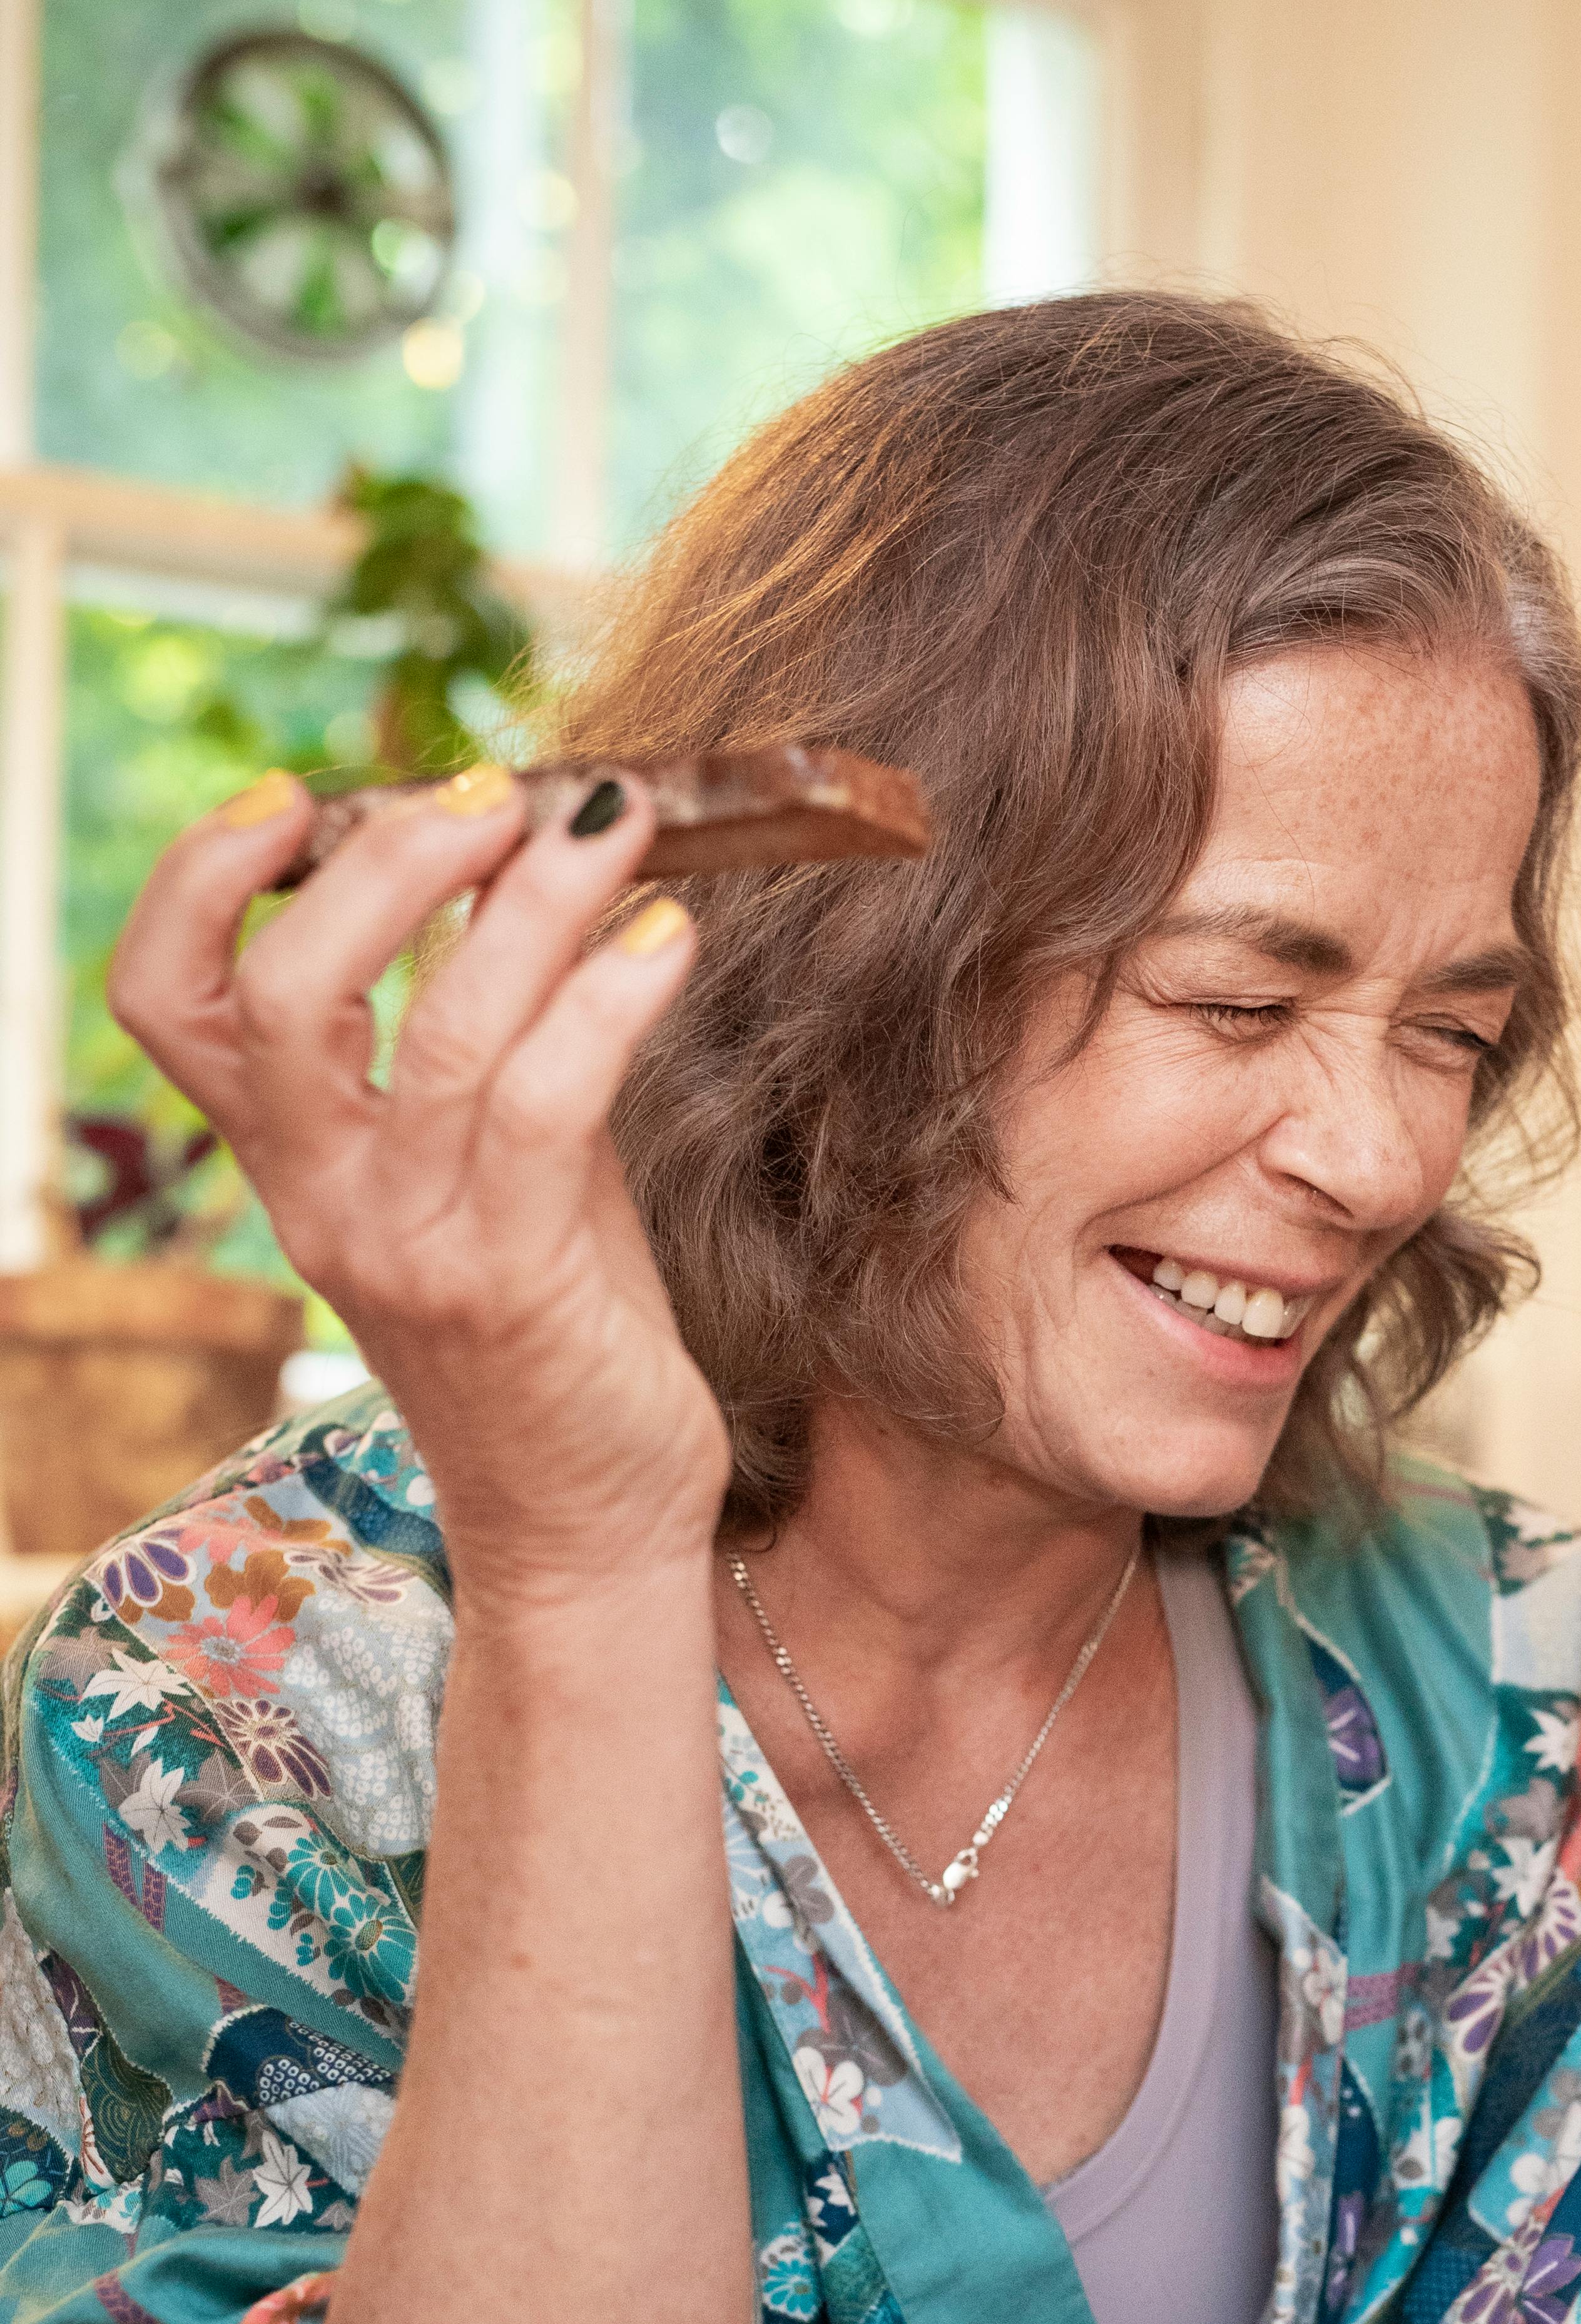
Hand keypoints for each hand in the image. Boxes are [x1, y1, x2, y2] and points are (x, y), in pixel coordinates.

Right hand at [109, 766, 727, 1606]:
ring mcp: (408, 1246)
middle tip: (495, 794)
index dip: (201, 880)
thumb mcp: (501, 1173)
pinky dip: (612, 994)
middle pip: (281, 987)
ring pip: (439, 1025)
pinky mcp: (509, 1283)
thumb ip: (490, 1042)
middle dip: (389, 857)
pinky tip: (668, 941)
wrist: (587, 1529)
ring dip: (537, 898)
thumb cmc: (556, 1338)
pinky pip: (548, 1097)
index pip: (168, 1000)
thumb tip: (527, 875)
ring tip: (620, 827)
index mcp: (294, 1167)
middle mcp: (323, 1202)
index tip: (295, 797)